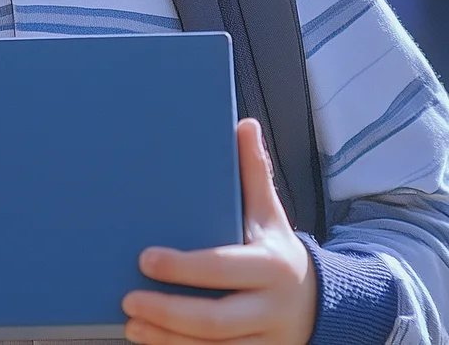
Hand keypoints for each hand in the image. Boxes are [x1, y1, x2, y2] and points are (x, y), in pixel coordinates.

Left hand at [124, 118, 316, 344]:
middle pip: (215, 319)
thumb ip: (254, 174)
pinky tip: (153, 343)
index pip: (223, 267)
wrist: (319, 305)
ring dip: (167, 340)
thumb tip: (244, 124)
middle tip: (129, 298)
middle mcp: (271, 308)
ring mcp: (265, 341)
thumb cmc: (278, 253)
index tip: (146, 259)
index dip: (183, 267)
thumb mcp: (270, 215)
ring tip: (132, 324)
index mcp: (272, 265)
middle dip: (168, 312)